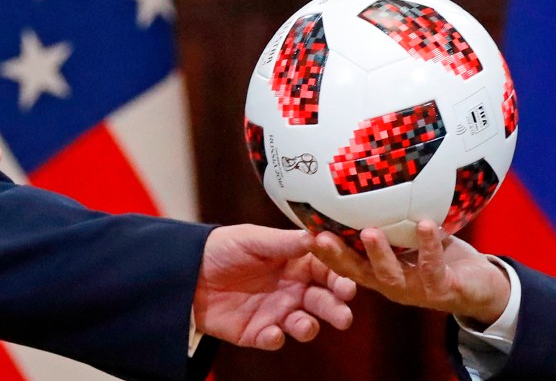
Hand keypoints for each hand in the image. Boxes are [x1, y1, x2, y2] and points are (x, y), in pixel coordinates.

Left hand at [193, 225, 355, 349]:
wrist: (186, 272)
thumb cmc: (223, 248)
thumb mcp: (253, 239)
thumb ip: (284, 242)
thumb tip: (316, 237)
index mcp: (297, 263)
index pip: (328, 271)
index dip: (340, 278)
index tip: (348, 285)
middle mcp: (293, 289)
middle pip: (323, 302)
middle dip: (336, 309)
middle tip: (344, 316)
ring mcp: (277, 312)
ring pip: (304, 325)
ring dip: (309, 327)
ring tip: (304, 325)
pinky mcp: (257, 332)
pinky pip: (274, 340)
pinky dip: (275, 339)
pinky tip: (272, 333)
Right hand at [310, 220, 509, 325]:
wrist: (483, 288)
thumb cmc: (443, 258)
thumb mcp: (415, 236)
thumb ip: (396, 217)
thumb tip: (377, 177)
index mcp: (381, 271)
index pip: (346, 262)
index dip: (324, 251)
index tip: (304, 231)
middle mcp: (392, 284)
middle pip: (357, 273)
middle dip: (336, 258)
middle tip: (319, 239)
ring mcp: (416, 290)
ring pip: (390, 275)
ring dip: (379, 254)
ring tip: (369, 232)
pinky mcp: (442, 290)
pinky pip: (433, 268)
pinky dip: (429, 246)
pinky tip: (427, 225)